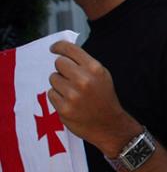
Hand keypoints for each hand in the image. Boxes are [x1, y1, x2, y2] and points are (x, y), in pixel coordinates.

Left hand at [48, 40, 141, 156]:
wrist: (109, 124)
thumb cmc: (104, 98)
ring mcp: (73, 95)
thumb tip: (63, 53)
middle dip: (63, 69)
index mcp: (95, 69)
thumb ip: (85, 64)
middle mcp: (83, 80)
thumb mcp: (102, 76)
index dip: (59, 47)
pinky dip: (58, 97)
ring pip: (53, 78)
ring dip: (60, 84)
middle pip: (59, 63)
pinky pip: (51, 94)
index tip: (54, 48)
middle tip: (71, 78)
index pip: (70, 50)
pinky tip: (70, 102)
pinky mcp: (64, 108)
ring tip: (73, 92)